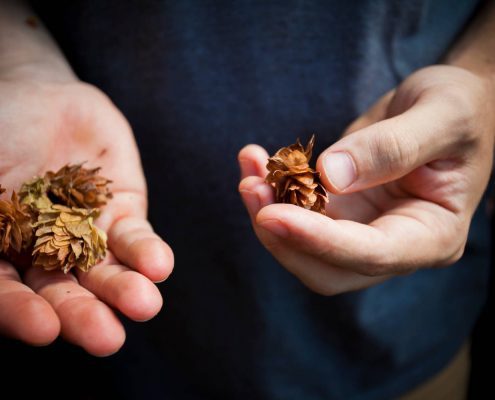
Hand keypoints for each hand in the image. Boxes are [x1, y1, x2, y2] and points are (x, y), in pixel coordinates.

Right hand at [0, 71, 172, 354]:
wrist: (41, 96)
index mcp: (4, 253)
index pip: (9, 295)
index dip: (22, 314)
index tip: (43, 329)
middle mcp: (47, 254)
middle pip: (64, 294)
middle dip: (85, 316)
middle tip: (108, 339)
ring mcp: (88, 235)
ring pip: (106, 271)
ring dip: (125, 290)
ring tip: (144, 304)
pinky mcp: (124, 213)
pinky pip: (136, 238)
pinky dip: (147, 252)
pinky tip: (159, 266)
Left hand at [239, 65, 493, 294]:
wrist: (451, 105)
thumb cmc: (460, 107)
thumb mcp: (442, 116)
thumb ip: (391, 147)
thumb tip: (330, 175)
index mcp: (432, 235)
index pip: (370, 255)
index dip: (319, 241)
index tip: (272, 214)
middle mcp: (395, 245)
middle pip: (328, 269)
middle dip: (283, 237)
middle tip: (251, 188)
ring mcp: (364, 232)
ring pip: (304, 248)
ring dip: (267, 214)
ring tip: (249, 165)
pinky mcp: (341, 213)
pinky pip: (298, 216)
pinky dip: (272, 194)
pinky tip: (257, 161)